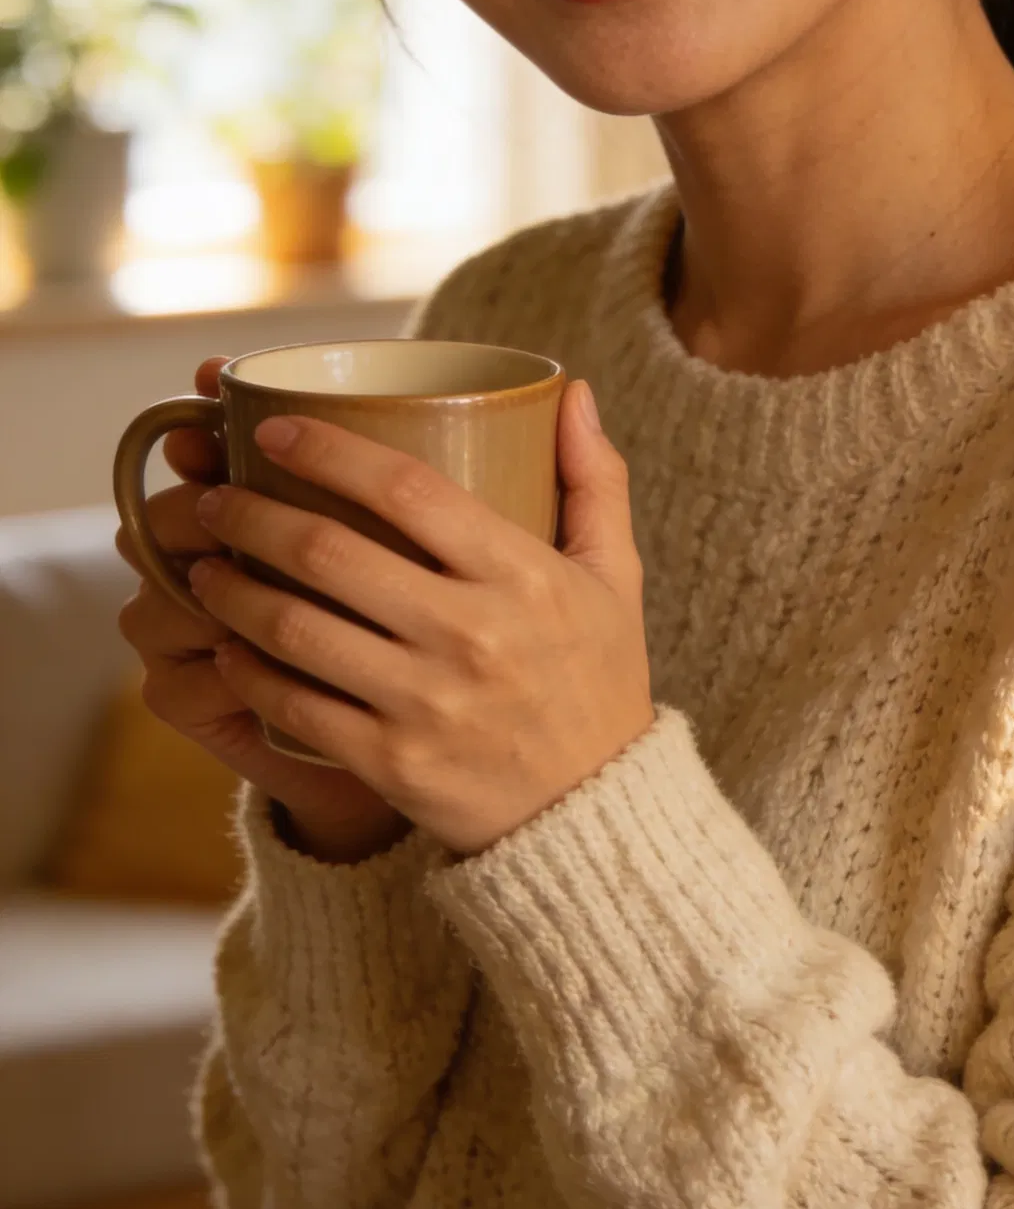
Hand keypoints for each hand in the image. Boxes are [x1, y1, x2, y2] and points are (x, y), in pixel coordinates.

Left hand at [177, 378, 654, 854]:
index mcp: (521, 574)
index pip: (406, 487)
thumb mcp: (614, 579)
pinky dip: (248, 670)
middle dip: (252, 514)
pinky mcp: (392, 762)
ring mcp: (426, 702)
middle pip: (329, 552)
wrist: (592, 816)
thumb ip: (594, 481)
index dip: (327, 449)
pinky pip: (294, 705)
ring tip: (203, 566)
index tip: (272, 430)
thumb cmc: (596, 682)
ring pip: (296, 628)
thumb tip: (573, 392)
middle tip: (215, 499)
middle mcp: (470, 634)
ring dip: (232, 589)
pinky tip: (226, 645)